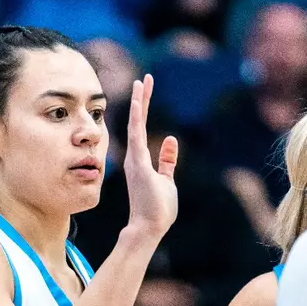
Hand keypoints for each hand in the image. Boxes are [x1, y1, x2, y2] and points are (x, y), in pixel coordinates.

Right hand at [122, 75, 178, 238]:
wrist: (149, 227)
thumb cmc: (157, 208)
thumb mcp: (167, 180)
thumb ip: (167, 160)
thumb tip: (171, 140)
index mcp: (141, 160)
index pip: (143, 128)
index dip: (144, 108)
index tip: (146, 89)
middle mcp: (135, 156)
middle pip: (138, 122)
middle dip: (142, 99)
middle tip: (145, 78)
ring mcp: (135, 159)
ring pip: (136, 124)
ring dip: (138, 103)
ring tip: (141, 82)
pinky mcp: (139, 163)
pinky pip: (137, 135)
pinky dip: (136, 117)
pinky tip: (137, 102)